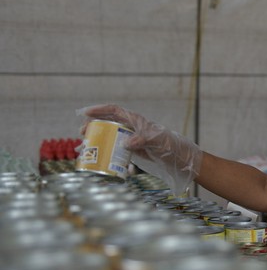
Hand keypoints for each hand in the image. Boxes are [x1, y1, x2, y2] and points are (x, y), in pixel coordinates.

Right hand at [77, 104, 202, 195]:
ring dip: (96, 140)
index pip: (114, 111)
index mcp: (136, 121)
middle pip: (108, 123)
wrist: (180, 158)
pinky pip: (115, 149)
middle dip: (93, 126)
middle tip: (82, 133)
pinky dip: (105, 152)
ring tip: (83, 147)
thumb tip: (125, 143)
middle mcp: (131, 128)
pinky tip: (97, 159)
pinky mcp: (133, 150)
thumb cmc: (170, 145)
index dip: (99, 110)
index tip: (84, 113)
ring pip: (109, 136)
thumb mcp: (156, 141)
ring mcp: (131, 139)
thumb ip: (141, 140)